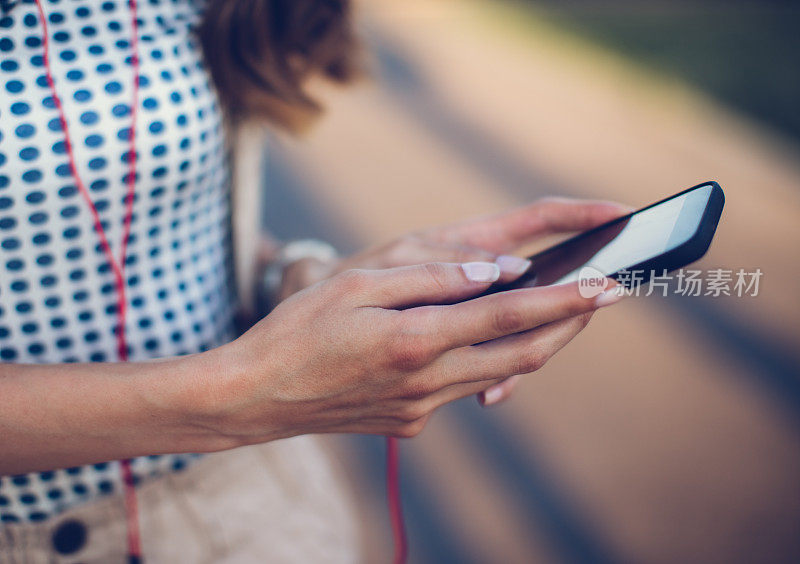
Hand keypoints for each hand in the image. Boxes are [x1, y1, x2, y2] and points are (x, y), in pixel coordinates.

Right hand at [202, 261, 622, 441]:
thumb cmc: (298, 331)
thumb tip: (497, 272)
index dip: (565, 299)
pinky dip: (485, 360)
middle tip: (605, 296)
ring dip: (533, 343)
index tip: (609, 284)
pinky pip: (462, 387)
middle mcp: (427, 383)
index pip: (509, 316)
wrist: (257, 397)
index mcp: (416, 341)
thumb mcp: (357, 286)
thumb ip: (432, 279)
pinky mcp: (411, 424)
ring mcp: (421, 410)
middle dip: (570, 325)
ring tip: (560, 311)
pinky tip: (482, 339)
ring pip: (498, 374)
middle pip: (521, 354)